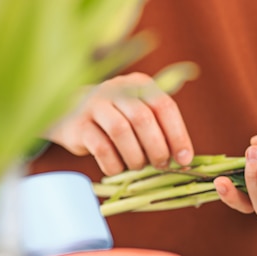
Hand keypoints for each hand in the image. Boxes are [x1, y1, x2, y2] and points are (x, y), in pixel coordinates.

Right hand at [46, 72, 193, 175]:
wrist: (72, 115)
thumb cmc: (119, 121)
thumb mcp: (142, 117)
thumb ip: (162, 132)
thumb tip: (184, 161)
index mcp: (140, 84)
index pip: (164, 106)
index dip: (178, 135)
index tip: (184, 160)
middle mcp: (117, 88)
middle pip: (143, 118)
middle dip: (157, 148)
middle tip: (161, 165)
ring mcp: (94, 104)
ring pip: (121, 131)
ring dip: (135, 156)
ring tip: (138, 166)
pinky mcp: (77, 124)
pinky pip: (100, 147)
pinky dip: (114, 164)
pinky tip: (118, 169)